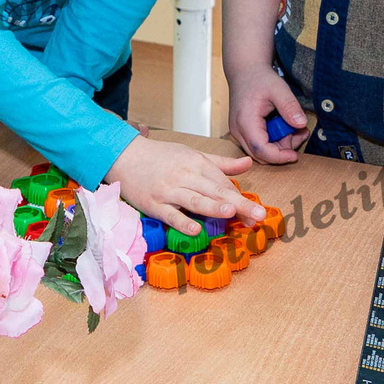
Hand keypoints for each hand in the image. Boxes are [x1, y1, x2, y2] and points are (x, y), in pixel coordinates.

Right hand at [106, 136, 257, 234]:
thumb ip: (222, 163)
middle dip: (238, 205)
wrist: (125, 156)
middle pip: (215, 192)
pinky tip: (194, 229)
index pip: (223, 183)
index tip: (258, 213)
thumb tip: (248, 164)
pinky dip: (181, 221)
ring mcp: (168, 190)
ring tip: (231, 213)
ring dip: (212, 207)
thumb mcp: (193, 155)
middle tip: (258, 215)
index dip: (242, 199)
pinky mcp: (153, 204)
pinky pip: (169, 214)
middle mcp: (185, 176)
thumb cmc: (161, 157)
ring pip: (194, 200)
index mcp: (197, 163)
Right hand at [227, 66, 307, 162]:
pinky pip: (259, 144)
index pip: (261, 149)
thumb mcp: (278, 88)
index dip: (279, 157)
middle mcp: (238, 130)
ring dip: (280, 145)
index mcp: (245, 121)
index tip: (295, 155)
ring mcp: (238, 132)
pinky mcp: (243, 131)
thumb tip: (301, 124)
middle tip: (299, 133)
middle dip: (282, 150)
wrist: (245, 71)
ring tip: (295, 127)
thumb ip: (290, 107)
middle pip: (260, 155)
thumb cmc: (259, 78)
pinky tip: (285, 127)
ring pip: (260, 152)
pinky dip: (274, 140)